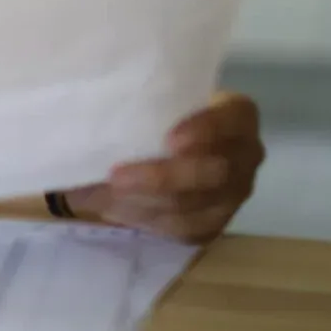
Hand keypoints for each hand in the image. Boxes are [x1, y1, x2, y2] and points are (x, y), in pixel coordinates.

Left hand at [64, 92, 264, 242]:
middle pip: (214, 174)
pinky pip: (182, 230)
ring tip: (103, 195)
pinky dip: (145, 220)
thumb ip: (134, 105)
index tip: (169, 139)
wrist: (168, 145)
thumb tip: (84, 125)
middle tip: (116, 176)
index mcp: (238, 116)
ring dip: (144, 203)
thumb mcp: (152, 100)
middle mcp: (246, 156)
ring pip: (194, 208)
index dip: (206, 130)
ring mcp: (234, 195)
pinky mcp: (214, 224)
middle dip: (162, 178)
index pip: (232, 120)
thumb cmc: (159, 112)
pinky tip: (115, 209)